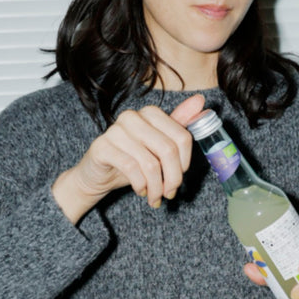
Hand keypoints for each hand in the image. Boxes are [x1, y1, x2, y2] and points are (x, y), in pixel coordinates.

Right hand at [52, 93, 204, 222]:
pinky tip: (140, 190)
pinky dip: (140, 185)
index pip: (182, 137)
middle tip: (170, 193)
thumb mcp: (158, 146)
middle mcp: (132, 117)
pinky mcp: (102, 146)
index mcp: (150, 113)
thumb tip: (201, 101)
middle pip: (168, 150)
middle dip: (172, 178)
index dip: (185, 163)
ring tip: (155, 197)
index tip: (180, 177)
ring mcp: (115, 130)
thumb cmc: (132, 160)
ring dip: (156, 187)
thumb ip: (179, 124)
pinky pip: (131, 168)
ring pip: (150, 163)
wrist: (97, 175)